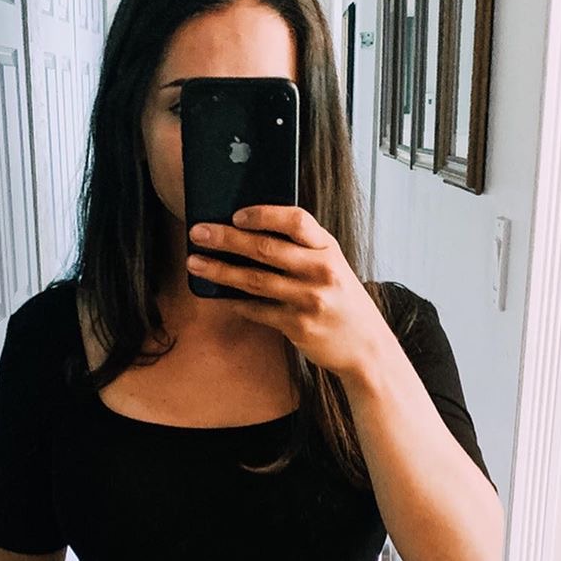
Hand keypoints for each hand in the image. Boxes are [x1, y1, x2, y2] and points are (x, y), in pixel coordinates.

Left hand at [186, 205, 390, 382]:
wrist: (366, 346)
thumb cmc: (342, 301)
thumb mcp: (333, 266)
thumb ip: (302, 250)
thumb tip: (250, 234)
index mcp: (328, 249)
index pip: (296, 220)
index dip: (264, 215)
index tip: (237, 214)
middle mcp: (321, 271)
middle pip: (266, 249)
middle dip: (226, 238)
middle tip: (198, 232)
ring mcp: (309, 300)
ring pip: (255, 280)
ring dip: (220, 270)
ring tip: (195, 262)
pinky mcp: (299, 326)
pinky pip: (258, 310)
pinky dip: (236, 302)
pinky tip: (219, 295)